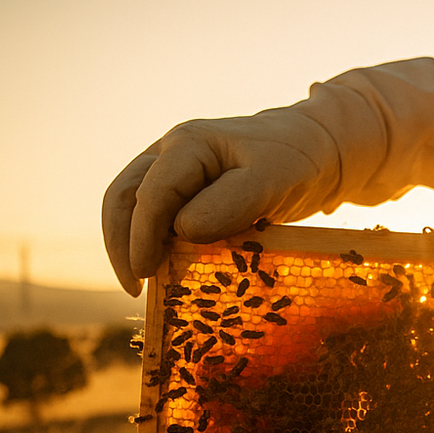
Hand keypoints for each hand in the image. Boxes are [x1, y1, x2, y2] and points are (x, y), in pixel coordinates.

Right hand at [101, 107, 339, 295]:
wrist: (311, 151)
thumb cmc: (293, 162)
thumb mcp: (271, 180)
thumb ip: (230, 203)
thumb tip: (182, 231)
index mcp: (188, 145)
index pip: (152, 193)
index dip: (143, 235)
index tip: (145, 273)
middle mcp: (171, 154)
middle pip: (125, 197)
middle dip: (122, 243)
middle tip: (134, 287)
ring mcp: (173, 172)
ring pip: (132, 206)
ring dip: (129, 245)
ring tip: (139, 285)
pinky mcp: (184, 192)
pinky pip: (157, 217)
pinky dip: (154, 245)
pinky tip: (164, 272)